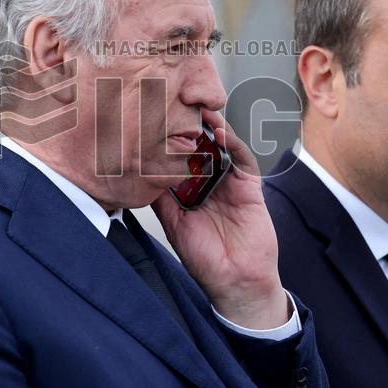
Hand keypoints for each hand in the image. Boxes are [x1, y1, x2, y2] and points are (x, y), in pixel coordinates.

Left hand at [152, 108, 287, 329]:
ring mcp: (230, 182)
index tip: (152, 121)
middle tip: (174, 105)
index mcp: (191, 190)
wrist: (234, 282)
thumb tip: (138, 173)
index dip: (168, 139)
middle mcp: (210, 182)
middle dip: (188, 126)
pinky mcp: (249, 186)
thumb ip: (161, 197)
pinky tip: (218, 133)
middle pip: (200, 146)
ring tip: (195, 110)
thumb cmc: (204, 259)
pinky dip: (231, 143)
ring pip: (221, 146)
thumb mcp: (173, 224)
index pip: (179, 157)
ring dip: (210, 127)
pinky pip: (242, 158)